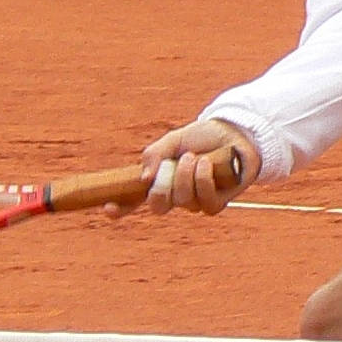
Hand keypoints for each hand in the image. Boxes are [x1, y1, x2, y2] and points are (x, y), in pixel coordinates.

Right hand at [104, 119, 260, 218]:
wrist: (233, 133)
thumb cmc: (202, 137)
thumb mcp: (173, 140)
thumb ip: (155, 154)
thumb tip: (143, 179)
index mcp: (159, 180)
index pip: (134, 201)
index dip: (120, 208)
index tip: (108, 206)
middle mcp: (175, 195)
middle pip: (157, 205)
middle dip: (162, 186)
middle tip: (171, 166)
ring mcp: (195, 202)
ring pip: (182, 201)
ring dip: (186, 176)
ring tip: (194, 157)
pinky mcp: (216, 204)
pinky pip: (204, 202)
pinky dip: (203, 180)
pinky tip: (206, 164)